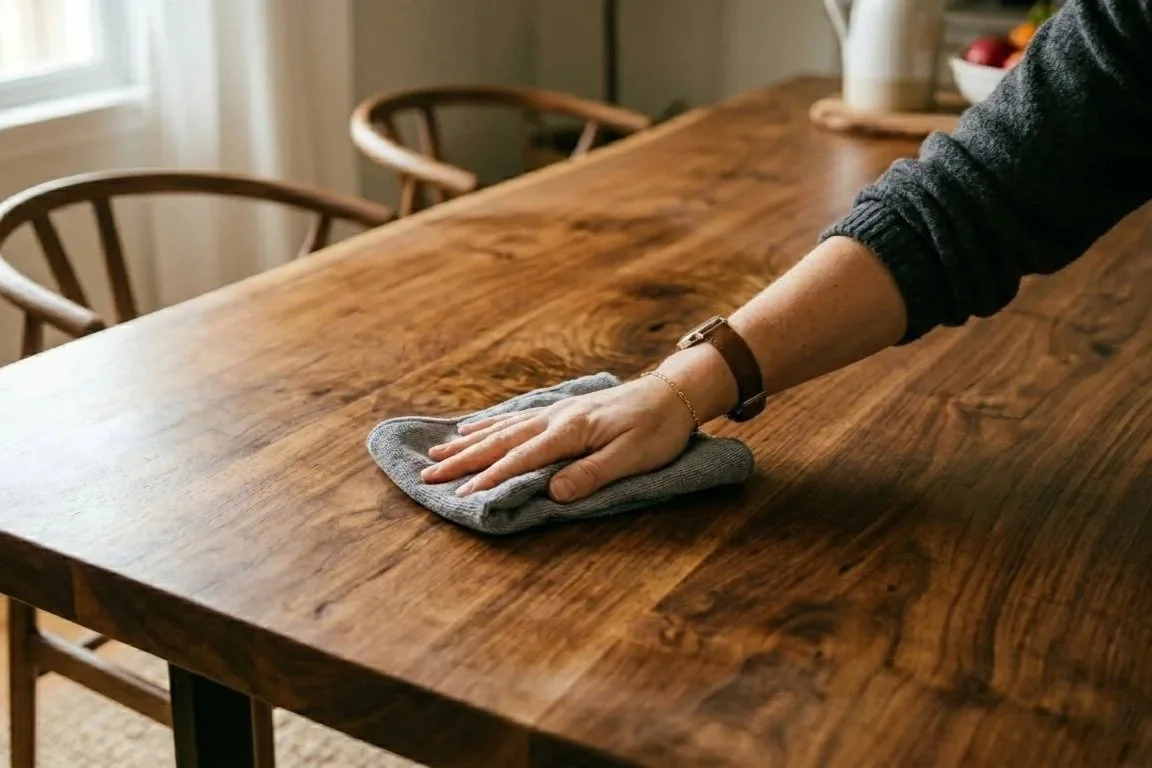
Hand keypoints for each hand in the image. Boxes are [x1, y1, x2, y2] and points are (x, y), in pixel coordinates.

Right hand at [419, 374, 698, 502]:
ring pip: (502, 428)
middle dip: (464, 460)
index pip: (522, 458)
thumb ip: (592, 474)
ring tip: (438, 453)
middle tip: (428, 474)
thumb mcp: (633, 457)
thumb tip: (554, 493)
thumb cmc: (657, 429)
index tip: (462, 493)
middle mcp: (556, 418)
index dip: (491, 477)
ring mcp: (556, 411)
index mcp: (571, 430)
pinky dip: (489, 424)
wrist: (673, 392)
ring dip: (469, 443)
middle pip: (501, 441)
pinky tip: (471, 428)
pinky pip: (515, 417)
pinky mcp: (561, 410)